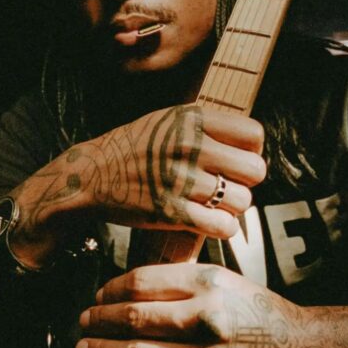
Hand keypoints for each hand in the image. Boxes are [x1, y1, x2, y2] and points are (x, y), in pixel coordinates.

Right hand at [9, 105, 266, 264]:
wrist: (91, 175)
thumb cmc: (136, 148)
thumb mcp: (169, 120)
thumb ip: (208, 125)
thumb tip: (253, 142)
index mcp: (192, 119)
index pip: (254, 134)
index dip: (251, 151)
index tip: (236, 161)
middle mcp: (189, 146)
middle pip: (255, 169)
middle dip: (245, 182)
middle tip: (228, 187)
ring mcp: (181, 180)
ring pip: (242, 201)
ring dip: (232, 208)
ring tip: (214, 205)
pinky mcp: (172, 213)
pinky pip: (222, 226)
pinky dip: (222, 228)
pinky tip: (209, 223)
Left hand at [75, 264, 330, 347]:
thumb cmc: (270, 320)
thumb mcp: (232, 286)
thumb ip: (188, 285)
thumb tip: (134, 290)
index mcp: (211, 284)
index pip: (142, 282)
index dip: (109, 291)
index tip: (97, 297)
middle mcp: (208, 319)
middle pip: (132, 318)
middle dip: (97, 323)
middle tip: (81, 324)